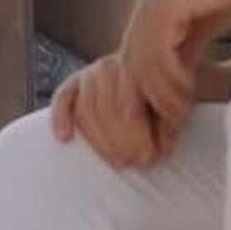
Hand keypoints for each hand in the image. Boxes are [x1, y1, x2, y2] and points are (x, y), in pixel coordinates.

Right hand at [50, 53, 170, 169]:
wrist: (144, 77)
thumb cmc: (160, 100)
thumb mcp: (170, 108)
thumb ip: (168, 123)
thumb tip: (161, 147)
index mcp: (138, 68)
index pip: (131, 104)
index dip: (138, 135)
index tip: (149, 158)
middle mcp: (111, 66)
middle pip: (107, 108)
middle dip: (121, 141)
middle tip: (133, 163)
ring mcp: (90, 74)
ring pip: (86, 109)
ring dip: (100, 141)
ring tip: (117, 162)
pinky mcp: (73, 83)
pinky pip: (63, 98)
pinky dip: (60, 117)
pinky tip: (65, 138)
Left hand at [120, 0, 230, 133]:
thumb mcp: (202, 33)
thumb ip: (184, 59)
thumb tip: (176, 95)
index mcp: (148, 22)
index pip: (131, 73)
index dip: (142, 108)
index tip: (160, 136)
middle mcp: (143, 16)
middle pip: (126, 75)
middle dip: (141, 112)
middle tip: (161, 140)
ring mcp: (151, 10)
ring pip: (139, 69)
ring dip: (158, 100)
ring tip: (178, 120)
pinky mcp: (166, 7)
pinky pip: (156, 55)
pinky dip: (169, 82)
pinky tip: (186, 96)